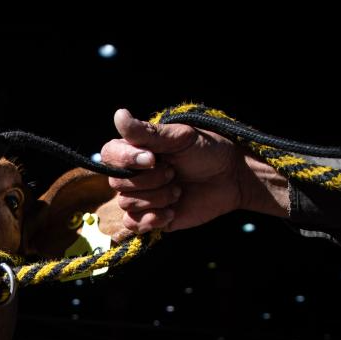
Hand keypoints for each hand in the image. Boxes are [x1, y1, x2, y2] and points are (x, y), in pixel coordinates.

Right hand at [100, 108, 290, 233]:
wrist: (230, 178)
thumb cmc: (207, 151)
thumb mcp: (179, 137)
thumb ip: (147, 132)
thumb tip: (119, 114)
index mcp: (136, 151)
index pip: (109, 155)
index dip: (126, 160)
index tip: (153, 158)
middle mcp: (134, 175)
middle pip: (117, 183)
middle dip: (150, 180)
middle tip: (174, 172)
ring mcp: (141, 198)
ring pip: (127, 203)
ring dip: (158, 197)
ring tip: (179, 190)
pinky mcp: (150, 219)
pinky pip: (133, 224)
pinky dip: (152, 219)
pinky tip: (171, 211)